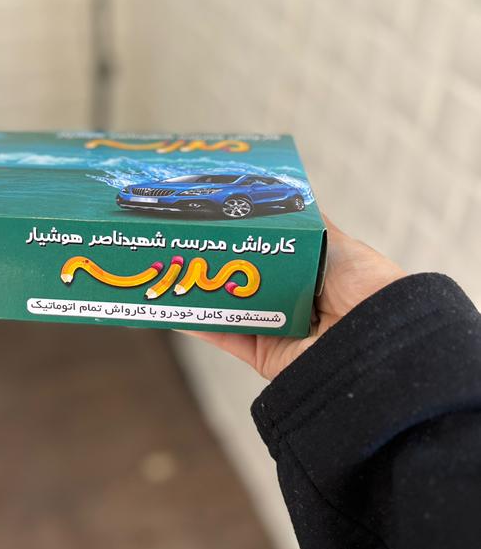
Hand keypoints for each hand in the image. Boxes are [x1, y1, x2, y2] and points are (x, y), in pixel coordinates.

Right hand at [183, 217, 405, 380]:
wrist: (376, 342)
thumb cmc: (365, 287)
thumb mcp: (333, 243)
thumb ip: (306, 223)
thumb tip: (292, 191)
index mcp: (311, 274)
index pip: (268, 252)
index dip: (242, 237)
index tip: (213, 217)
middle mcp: (293, 303)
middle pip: (243, 278)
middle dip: (214, 261)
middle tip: (183, 238)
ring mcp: (276, 330)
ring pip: (228, 306)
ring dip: (199, 289)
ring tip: (171, 267)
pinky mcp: (263, 356)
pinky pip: (225, 337)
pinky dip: (198, 323)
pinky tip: (175, 304)